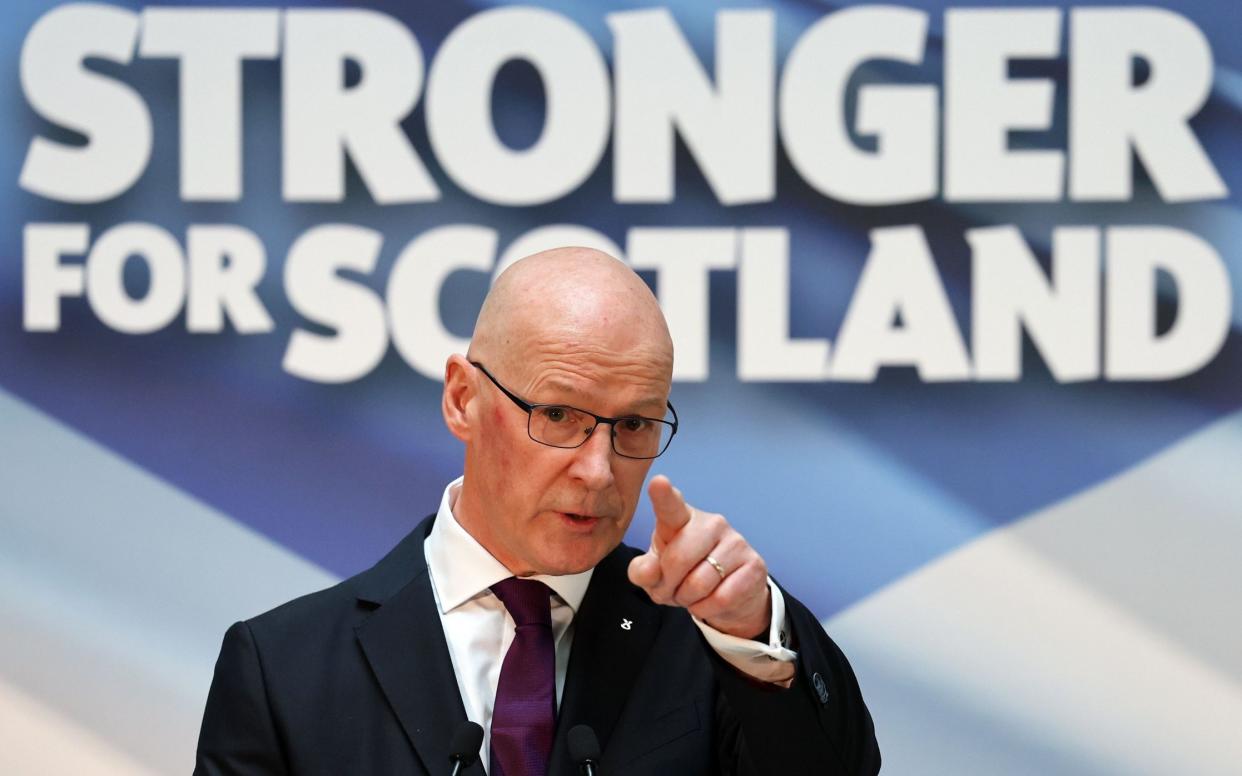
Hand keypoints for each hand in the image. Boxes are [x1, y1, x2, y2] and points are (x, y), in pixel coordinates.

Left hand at [627, 475, 770, 638]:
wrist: (728, 595)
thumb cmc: (684, 575)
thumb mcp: (656, 574)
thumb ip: (643, 571)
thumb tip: (648, 571)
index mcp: (682, 518)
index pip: (671, 505)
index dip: (664, 495)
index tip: (658, 482)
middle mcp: (712, 523)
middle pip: (679, 559)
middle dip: (667, 586)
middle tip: (670, 591)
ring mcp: (736, 542)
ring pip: (700, 583)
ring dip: (687, 600)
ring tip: (690, 596)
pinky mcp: (755, 565)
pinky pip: (722, 598)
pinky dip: (707, 609)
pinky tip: (710, 601)